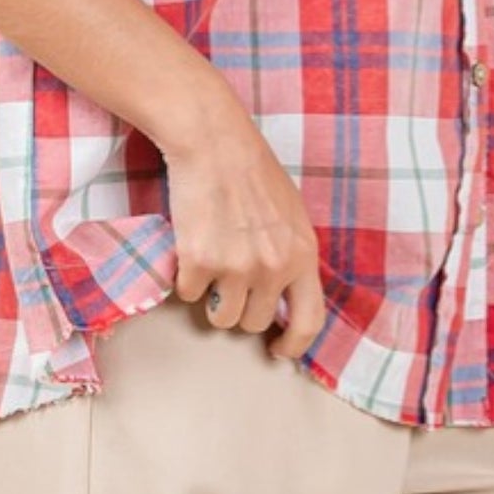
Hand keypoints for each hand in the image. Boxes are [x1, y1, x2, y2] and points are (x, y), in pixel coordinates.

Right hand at [159, 99, 326, 361]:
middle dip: (241, 309)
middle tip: (230, 280)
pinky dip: (186, 279)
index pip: (308, 321)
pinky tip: (190, 247)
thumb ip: (293, 257)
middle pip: (254, 323)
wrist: (214, 142)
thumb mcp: (292, 215)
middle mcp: (273, 267)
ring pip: (221, 317)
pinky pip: (189, 295)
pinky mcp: (199, 262)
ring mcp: (236, 267)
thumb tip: (286, 299)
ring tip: (211, 262)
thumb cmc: (253, 171)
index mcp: (302, 254)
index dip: (293, 345)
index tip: (277, 351)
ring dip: (213, 298)